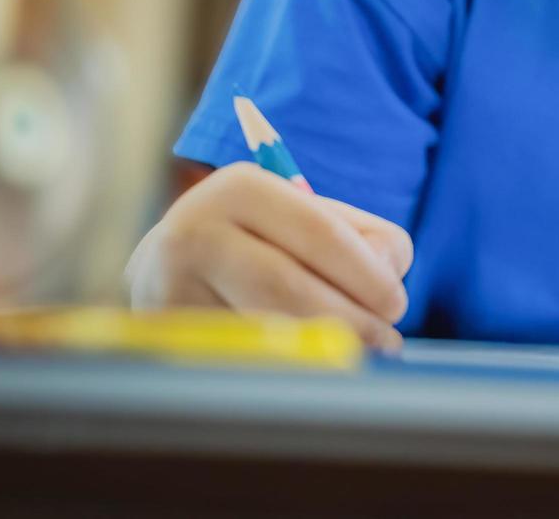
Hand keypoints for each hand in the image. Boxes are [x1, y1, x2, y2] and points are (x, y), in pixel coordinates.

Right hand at [125, 162, 412, 348]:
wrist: (165, 268)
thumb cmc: (262, 243)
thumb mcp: (311, 219)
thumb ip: (368, 237)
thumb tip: (387, 274)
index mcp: (241, 188)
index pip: (319, 234)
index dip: (367, 276)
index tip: (396, 306)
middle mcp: (195, 231)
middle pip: (287, 287)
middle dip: (350, 320)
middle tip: (386, 341)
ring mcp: (169, 286)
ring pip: (261, 332)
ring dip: (320, 351)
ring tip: (357, 356)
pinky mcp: (162, 336)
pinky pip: (236, 362)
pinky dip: (283, 371)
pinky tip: (308, 371)